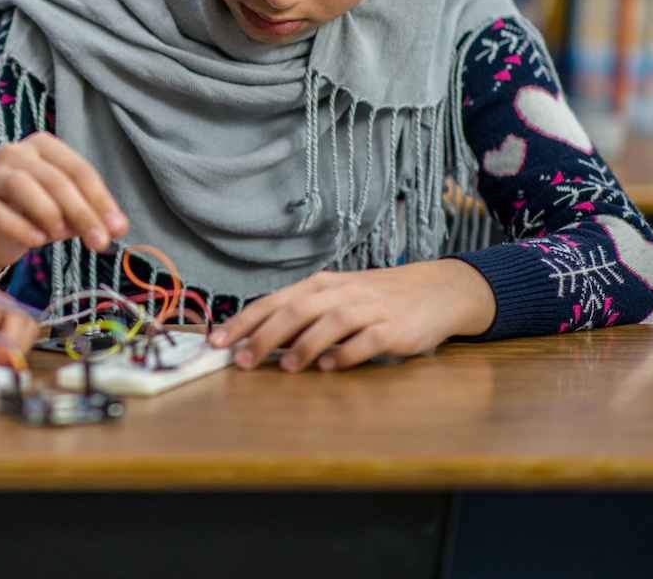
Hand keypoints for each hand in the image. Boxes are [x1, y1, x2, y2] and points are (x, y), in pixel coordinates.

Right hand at [0, 133, 129, 277]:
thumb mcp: (68, 213)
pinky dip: (19, 226)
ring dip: (47, 211)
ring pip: (20, 184)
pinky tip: (36, 242)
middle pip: (53, 177)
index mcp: (42, 146)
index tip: (118, 228)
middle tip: (99, 242)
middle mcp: (14, 153)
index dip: (100, 198)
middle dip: (81, 211)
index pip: (76, 168)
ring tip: (61, 236)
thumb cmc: (35, 216)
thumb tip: (118, 228)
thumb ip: (90, 215)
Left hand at [206, 260, 495, 371]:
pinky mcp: (393, 328)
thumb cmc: (376, 299)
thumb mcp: (336, 299)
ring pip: (329, 323)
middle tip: (242, 359)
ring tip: (285, 366)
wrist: (436, 290)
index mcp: (319, 286)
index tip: (216, 342)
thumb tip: (258, 341)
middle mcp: (339, 293)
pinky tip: (331, 367)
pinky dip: (347, 353)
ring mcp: (367, 309)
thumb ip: (302, 318)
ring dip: (305, 345)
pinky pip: (366, 340)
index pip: (273, 302)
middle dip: (264, 335)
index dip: (243, 322)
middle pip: (295, 311)